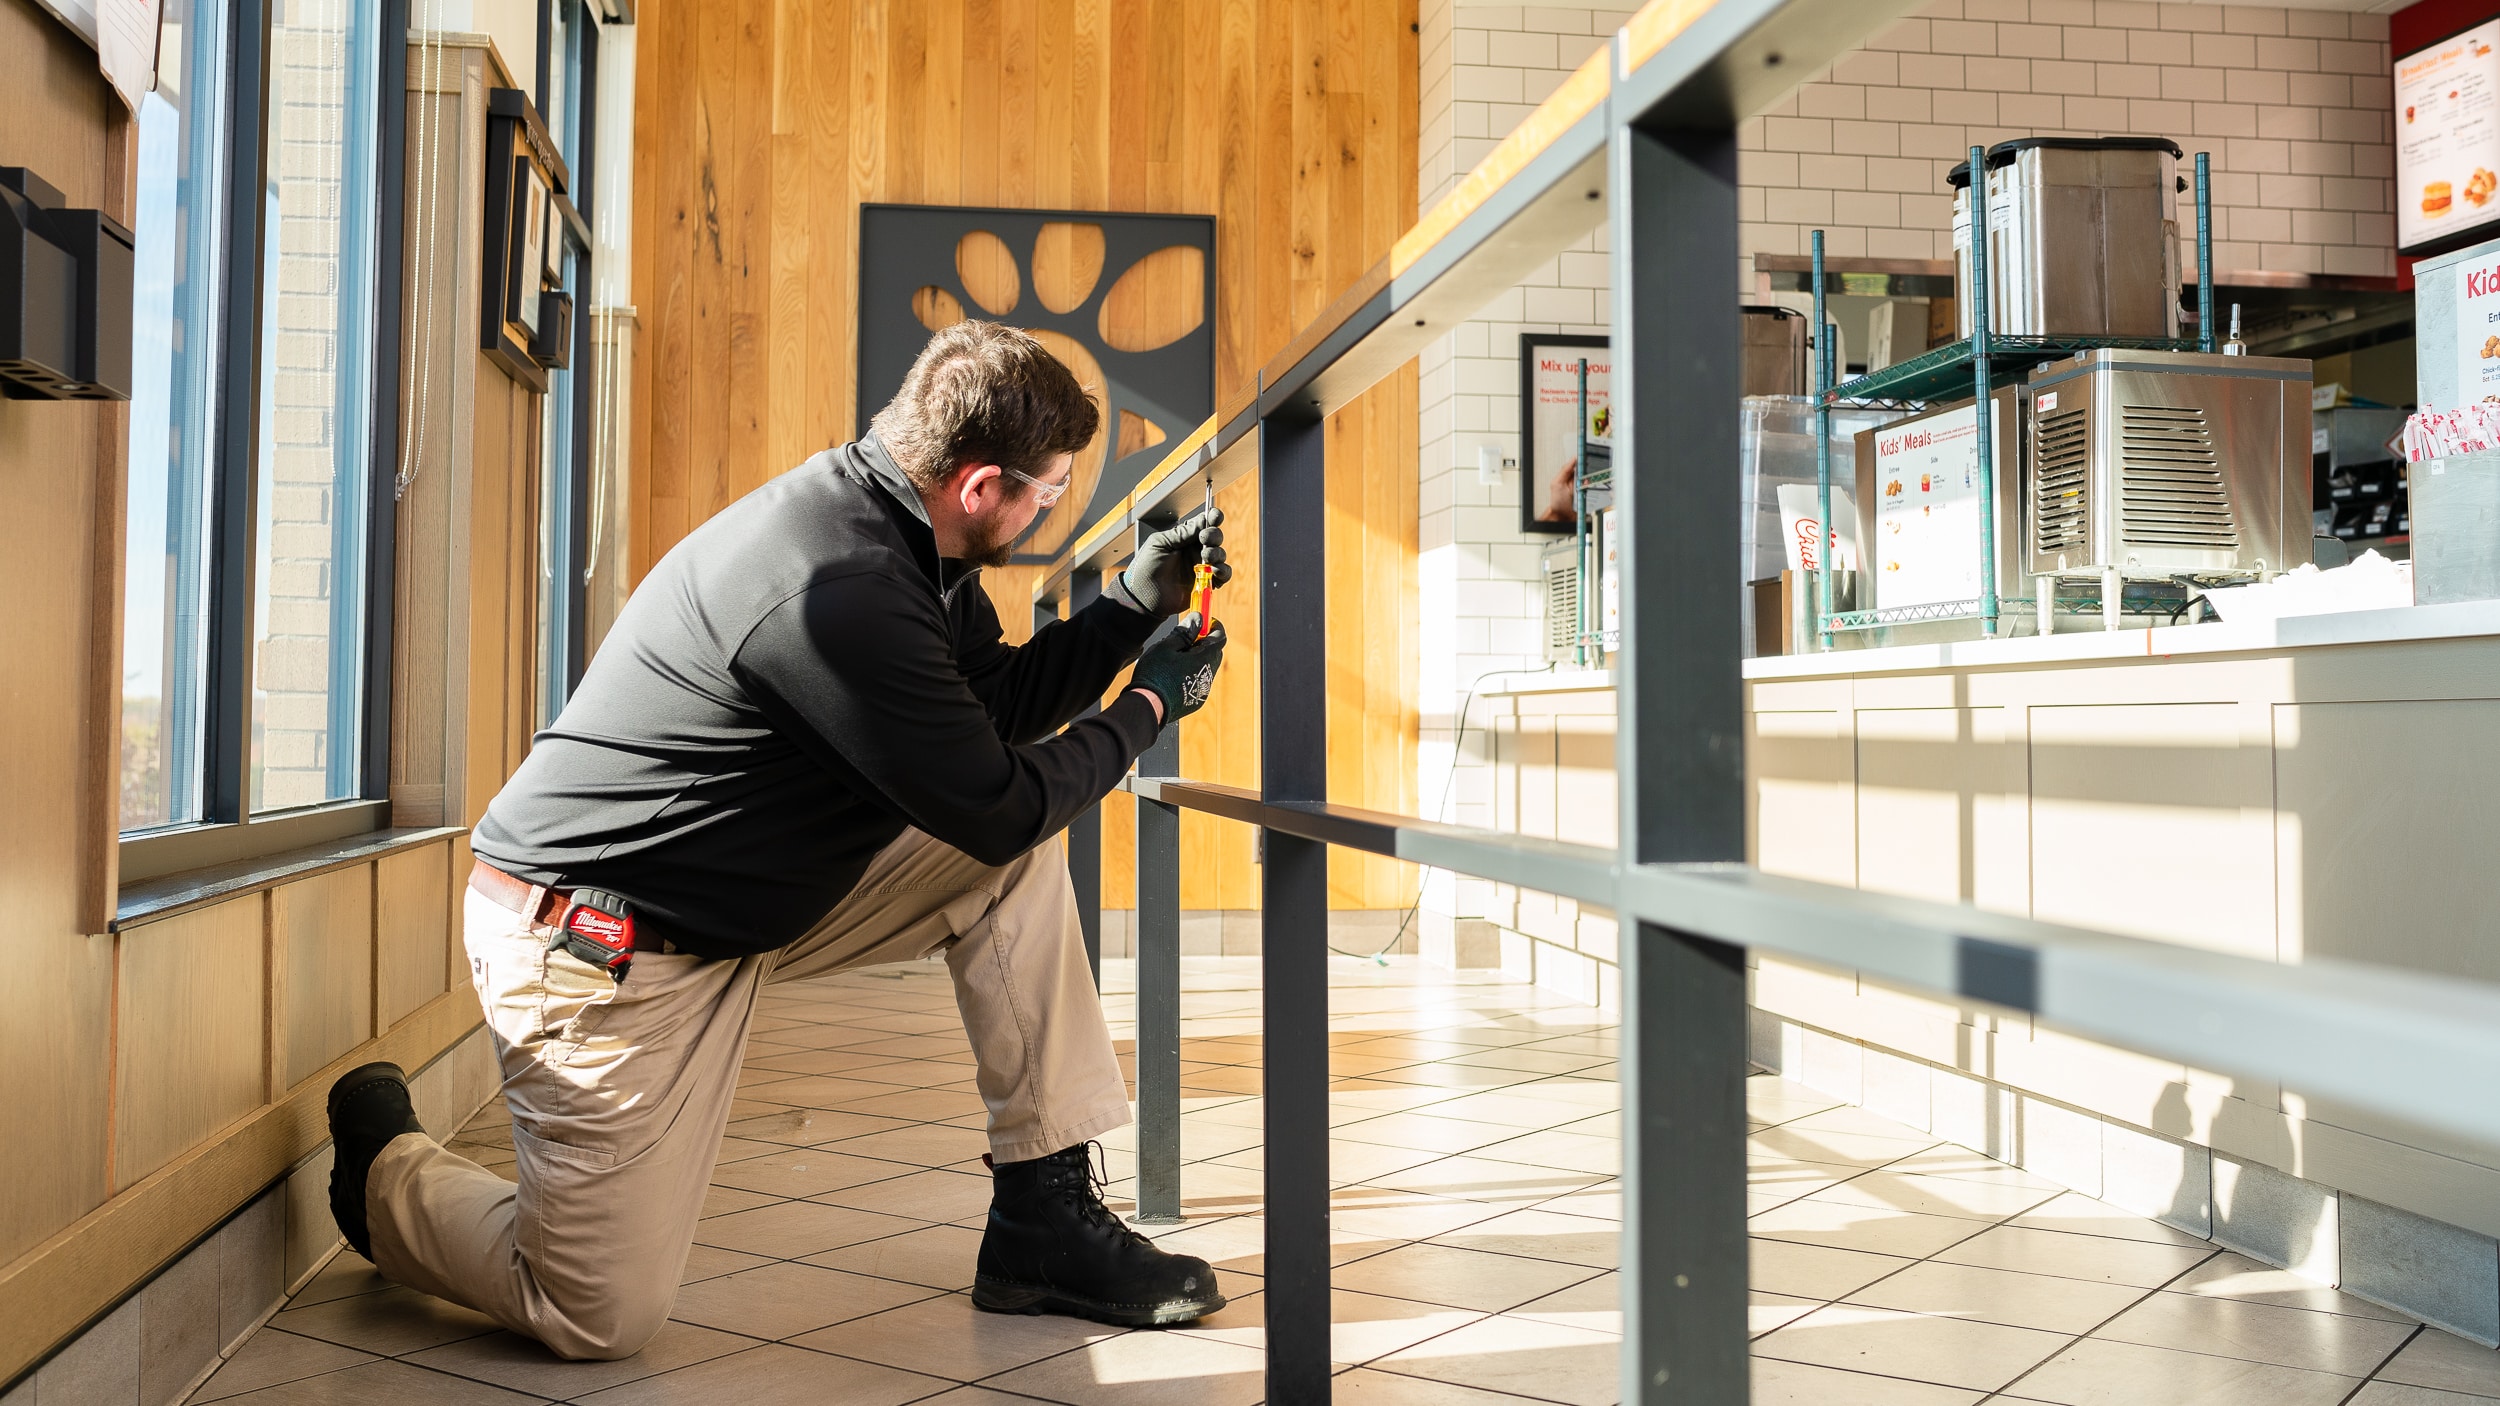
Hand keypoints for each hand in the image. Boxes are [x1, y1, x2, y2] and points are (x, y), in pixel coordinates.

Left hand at [1113, 509, 1228, 614]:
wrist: (1144, 596)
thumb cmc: (1146, 568)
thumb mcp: (1160, 543)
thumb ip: (1181, 533)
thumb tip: (1202, 521)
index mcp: (1184, 537)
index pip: (1203, 523)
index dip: (1213, 517)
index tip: (1215, 517)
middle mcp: (1194, 550)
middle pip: (1215, 537)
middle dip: (1214, 536)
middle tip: (1204, 539)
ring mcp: (1201, 566)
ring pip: (1220, 554)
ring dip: (1217, 553)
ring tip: (1205, 558)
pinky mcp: (1206, 583)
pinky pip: (1223, 575)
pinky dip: (1223, 572)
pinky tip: (1214, 571)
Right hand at [1125, 616, 1225, 723]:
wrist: (1148, 706)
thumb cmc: (1155, 674)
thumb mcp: (1166, 646)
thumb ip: (1185, 632)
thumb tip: (1198, 618)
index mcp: (1204, 659)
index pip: (1220, 637)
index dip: (1213, 626)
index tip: (1204, 620)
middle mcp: (1208, 675)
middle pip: (1214, 652)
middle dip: (1204, 642)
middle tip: (1186, 638)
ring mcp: (1203, 690)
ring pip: (1206, 667)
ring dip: (1196, 658)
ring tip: (1174, 658)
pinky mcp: (1196, 700)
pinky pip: (1198, 681)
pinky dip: (1191, 673)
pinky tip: (1173, 675)